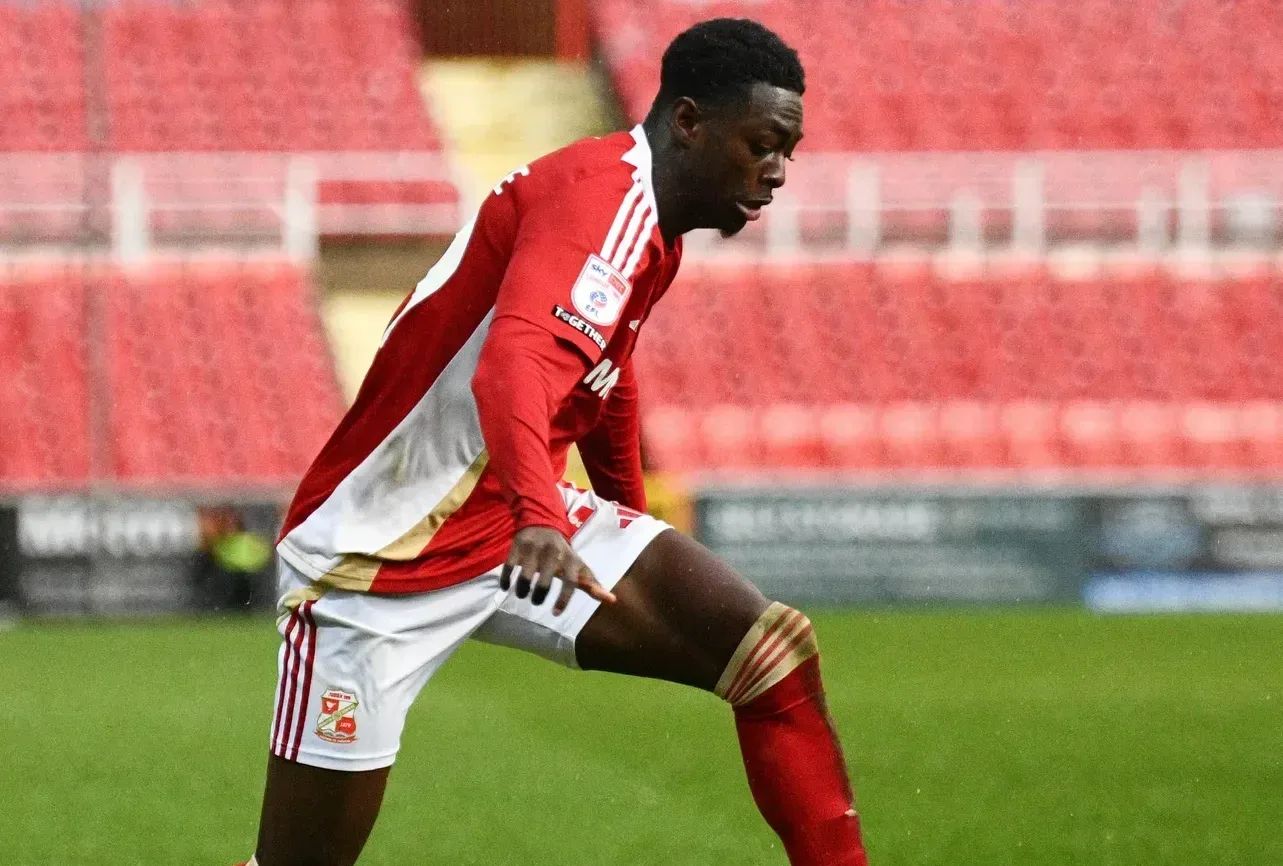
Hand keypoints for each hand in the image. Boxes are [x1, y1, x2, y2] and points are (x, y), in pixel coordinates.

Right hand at [500, 526, 615, 614]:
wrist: (543, 522)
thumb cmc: (563, 554)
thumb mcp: (578, 565)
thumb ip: (592, 584)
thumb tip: (613, 600)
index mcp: (570, 559)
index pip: (571, 581)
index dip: (564, 598)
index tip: (555, 613)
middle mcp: (553, 552)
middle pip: (545, 580)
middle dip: (539, 596)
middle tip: (537, 601)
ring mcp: (534, 547)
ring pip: (525, 575)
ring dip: (522, 590)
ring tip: (522, 595)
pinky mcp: (518, 544)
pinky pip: (509, 566)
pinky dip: (506, 579)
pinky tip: (506, 586)